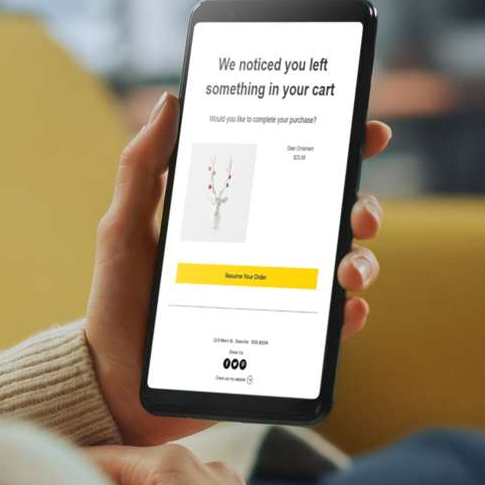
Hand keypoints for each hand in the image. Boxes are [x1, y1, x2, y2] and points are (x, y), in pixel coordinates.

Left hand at [87, 93, 392, 444]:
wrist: (116, 383)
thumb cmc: (118, 300)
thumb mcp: (124, 228)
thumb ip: (142, 167)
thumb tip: (170, 101)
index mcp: (236, 215)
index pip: (294, 170)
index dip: (339, 147)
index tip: (368, 132)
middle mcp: (267, 250)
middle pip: (333, 216)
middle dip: (362, 206)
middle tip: (358, 213)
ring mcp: (280, 295)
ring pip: (343, 266)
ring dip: (362, 261)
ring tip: (346, 272)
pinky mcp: (285, 341)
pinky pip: (331, 326)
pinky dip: (348, 315)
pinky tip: (345, 309)